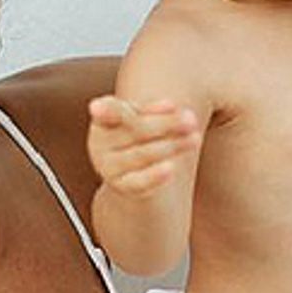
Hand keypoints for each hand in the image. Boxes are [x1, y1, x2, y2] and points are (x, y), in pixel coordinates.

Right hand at [86, 96, 201, 195]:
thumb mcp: (146, 117)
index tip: (96, 108)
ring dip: (171, 146)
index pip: (108, 111)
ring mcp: (108, 166)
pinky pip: (139, 182)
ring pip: (141, 154)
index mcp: (103, 119)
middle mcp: (100, 143)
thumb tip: (171, 106)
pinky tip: (172, 167)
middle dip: (166, 124)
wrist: (136, 169)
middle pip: (135, 130)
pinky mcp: (121, 186)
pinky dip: (155, 175)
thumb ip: (157, 111)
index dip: (104, 110)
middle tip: (191, 120)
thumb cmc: (142, 133)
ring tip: (195, 138)